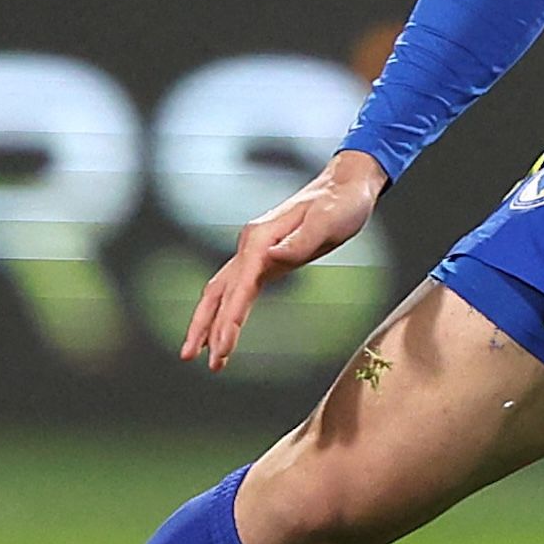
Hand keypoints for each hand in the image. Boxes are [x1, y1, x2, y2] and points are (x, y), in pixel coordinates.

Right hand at [180, 148, 388, 371]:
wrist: (347, 185)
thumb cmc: (342, 203)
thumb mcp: (327, 222)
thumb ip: (299, 242)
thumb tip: (271, 258)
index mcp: (261, 237)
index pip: (240, 286)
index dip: (229, 319)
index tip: (221, 348)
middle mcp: (251, 244)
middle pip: (219, 291)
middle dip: (205, 326)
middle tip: (196, 359)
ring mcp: (256, 251)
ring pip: (223, 291)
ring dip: (210, 322)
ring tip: (200, 355)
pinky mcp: (266, 258)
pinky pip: (239, 289)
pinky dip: (228, 311)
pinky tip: (223, 331)